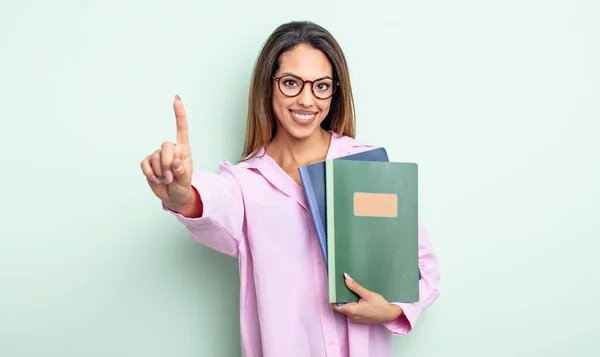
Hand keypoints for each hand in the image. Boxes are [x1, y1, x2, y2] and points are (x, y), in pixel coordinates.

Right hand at [140, 95, 193, 210]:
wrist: (173, 196)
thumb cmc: (182, 186)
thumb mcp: (186, 181)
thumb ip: (182, 172)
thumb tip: (175, 162)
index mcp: (183, 150)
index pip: (181, 129)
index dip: (179, 114)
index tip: (176, 99)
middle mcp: (170, 149)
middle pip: (165, 146)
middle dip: (167, 163)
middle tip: (171, 178)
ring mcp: (158, 156)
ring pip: (154, 157)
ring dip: (160, 172)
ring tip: (166, 180)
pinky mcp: (148, 163)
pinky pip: (145, 164)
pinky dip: (150, 173)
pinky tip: (156, 179)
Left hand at [332, 273, 403, 323]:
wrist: (390, 315)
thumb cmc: (381, 306)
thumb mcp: (368, 294)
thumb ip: (355, 287)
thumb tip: (346, 279)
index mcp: (352, 311)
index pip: (335, 305)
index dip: (333, 296)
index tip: (333, 287)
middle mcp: (351, 316)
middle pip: (340, 305)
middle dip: (340, 295)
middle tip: (342, 283)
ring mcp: (354, 317)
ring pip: (345, 306)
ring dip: (346, 298)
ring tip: (350, 287)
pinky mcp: (358, 316)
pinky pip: (350, 308)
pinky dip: (351, 302)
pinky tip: (356, 295)